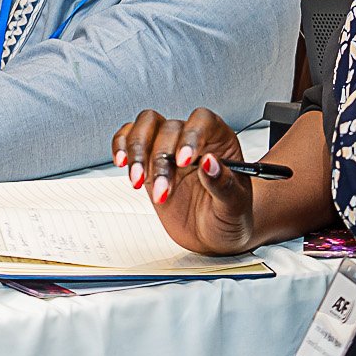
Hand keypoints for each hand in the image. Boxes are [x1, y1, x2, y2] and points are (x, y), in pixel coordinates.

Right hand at [113, 108, 254, 255]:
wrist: (213, 234)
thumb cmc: (230, 216)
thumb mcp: (234, 206)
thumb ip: (223, 184)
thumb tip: (209, 162)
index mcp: (219, 142)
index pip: (202, 121)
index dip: (191, 136)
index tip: (183, 161)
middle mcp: (192, 139)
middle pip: (169, 128)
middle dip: (161, 159)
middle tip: (163, 191)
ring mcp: (168, 148)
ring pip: (146, 127)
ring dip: (137, 152)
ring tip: (138, 181)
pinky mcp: (148, 161)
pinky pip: (129, 139)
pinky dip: (121, 147)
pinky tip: (123, 165)